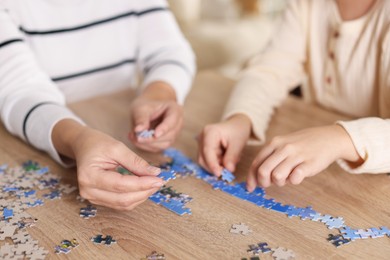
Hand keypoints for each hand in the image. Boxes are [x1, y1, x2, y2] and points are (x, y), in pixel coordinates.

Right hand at [52, 119, 163, 210]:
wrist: (83, 145)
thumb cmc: (97, 143)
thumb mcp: (117, 147)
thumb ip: (135, 162)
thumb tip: (155, 173)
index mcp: (90, 175)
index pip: (121, 185)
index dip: (142, 184)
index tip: (159, 178)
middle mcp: (88, 191)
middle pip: (122, 199)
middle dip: (144, 191)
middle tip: (159, 181)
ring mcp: (92, 197)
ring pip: (123, 204)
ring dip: (141, 196)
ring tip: (153, 183)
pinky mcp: (99, 199)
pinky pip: (120, 204)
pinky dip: (134, 197)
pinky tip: (143, 188)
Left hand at [129, 82, 182, 151]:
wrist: (145, 111)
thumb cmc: (145, 106)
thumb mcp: (141, 108)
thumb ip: (140, 118)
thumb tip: (138, 130)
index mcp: (175, 110)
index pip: (172, 121)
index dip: (164, 128)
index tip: (155, 134)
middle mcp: (177, 124)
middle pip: (169, 135)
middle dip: (153, 139)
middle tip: (137, 138)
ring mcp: (173, 134)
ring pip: (164, 144)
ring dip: (148, 144)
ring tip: (133, 137)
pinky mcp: (166, 142)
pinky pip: (158, 148)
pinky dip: (146, 146)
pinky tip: (135, 140)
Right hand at [197, 114, 251, 175]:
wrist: (237, 125)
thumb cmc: (238, 131)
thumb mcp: (238, 143)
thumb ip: (232, 157)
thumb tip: (228, 170)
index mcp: (209, 132)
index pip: (207, 151)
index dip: (212, 164)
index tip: (219, 174)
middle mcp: (202, 137)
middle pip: (203, 158)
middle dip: (214, 167)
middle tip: (228, 171)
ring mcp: (201, 142)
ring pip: (204, 161)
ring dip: (216, 165)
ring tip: (230, 160)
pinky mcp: (203, 148)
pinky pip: (207, 160)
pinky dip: (217, 163)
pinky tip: (225, 158)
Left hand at [247, 125, 362, 190]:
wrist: (329, 138)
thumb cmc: (303, 144)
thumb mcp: (283, 144)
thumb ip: (271, 157)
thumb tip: (257, 177)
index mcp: (274, 143)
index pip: (256, 163)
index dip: (251, 178)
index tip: (250, 187)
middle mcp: (284, 148)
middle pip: (263, 171)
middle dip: (264, 182)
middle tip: (270, 184)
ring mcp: (297, 155)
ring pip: (277, 176)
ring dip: (280, 182)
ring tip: (287, 177)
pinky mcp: (309, 164)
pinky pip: (295, 178)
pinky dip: (294, 181)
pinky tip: (298, 176)